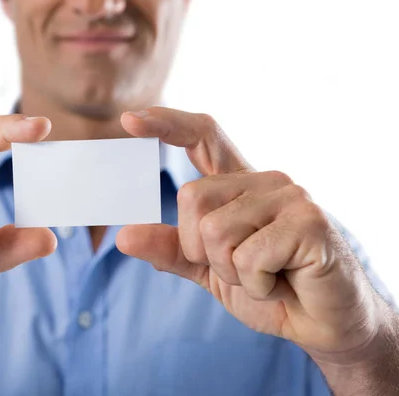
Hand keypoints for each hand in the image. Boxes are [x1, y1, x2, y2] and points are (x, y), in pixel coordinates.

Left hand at [117, 107, 387, 362]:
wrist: (320, 324)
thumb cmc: (269, 288)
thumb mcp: (209, 269)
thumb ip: (171, 250)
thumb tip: (124, 235)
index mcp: (239, 185)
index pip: (203, 136)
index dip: (167, 123)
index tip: (130, 120)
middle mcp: (265, 181)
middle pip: (192, 197)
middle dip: (200, 249)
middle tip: (238, 268)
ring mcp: (290, 198)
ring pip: (216, 231)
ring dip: (231, 272)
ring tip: (265, 276)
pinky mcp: (309, 223)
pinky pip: (249, 257)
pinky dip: (256, 285)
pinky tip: (282, 283)